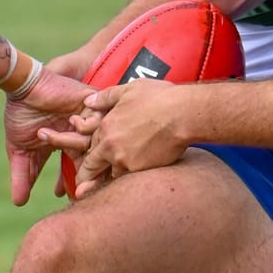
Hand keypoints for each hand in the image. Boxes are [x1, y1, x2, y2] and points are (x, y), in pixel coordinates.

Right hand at [3, 63, 92, 206]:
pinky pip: (98, 120)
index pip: (77, 168)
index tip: (66, 195)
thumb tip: (18, 203)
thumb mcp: (20, 150)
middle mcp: (80, 134)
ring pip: (94, 141)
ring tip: (57, 142)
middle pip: (92, 158)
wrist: (23, 87)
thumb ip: (22, 175)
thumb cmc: (20, 114)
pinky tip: (71, 123)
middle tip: (79, 183)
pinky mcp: (91, 103)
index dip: (74, 182)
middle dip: (86, 172)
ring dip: (76, 144)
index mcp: (67, 144)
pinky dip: (87, 125)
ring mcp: (87, 119)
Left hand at [70, 79, 196, 197]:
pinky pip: (130, 179)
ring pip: (113, 175)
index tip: (95, 157)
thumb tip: (89, 102)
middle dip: (91, 173)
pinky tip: (142, 169)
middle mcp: (111, 147)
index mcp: (105, 127)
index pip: (89, 147)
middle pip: (93, 168)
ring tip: (128, 167)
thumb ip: (105, 97)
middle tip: (88, 182)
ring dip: (116, 172)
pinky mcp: (141, 171)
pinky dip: (132, 176)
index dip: (93, 151)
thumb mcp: (129, 90)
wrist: (184, 114)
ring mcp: (125, 162)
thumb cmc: (159, 98)